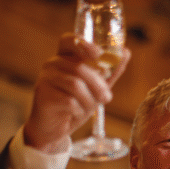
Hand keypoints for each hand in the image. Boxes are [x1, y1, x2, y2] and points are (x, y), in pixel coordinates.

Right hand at [23, 33, 130, 152]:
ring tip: (89, 108)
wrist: (55, 128)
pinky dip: (79, 109)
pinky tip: (76, 113)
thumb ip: (110, 71)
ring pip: (75, 85)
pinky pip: (69, 100)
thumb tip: (126, 52)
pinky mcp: (43, 94)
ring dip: (89, 100)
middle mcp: (52, 64)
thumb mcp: (95, 87)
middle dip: (98, 85)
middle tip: (106, 98)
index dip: (84, 44)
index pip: (69, 40)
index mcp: (65, 57)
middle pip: (79, 68)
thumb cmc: (75, 104)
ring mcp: (46, 78)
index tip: (98, 54)